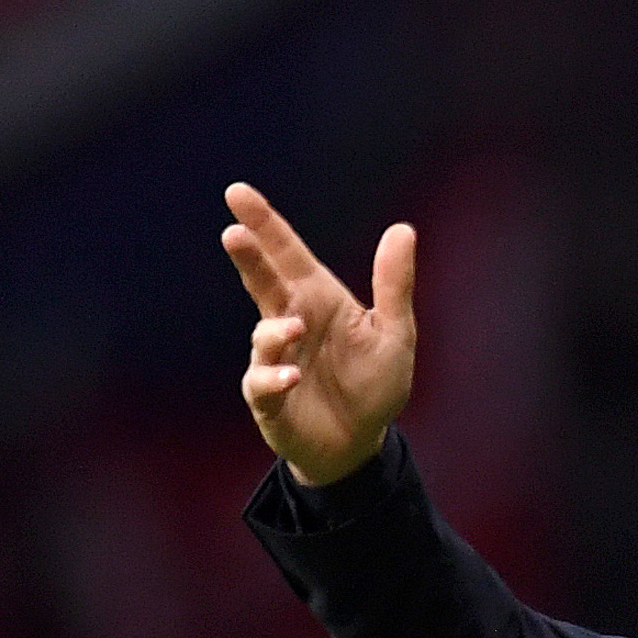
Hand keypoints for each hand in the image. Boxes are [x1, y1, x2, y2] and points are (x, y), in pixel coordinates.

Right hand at [219, 181, 416, 486]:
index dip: (264, 224)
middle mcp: (290, 322)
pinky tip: (291, 376)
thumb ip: (394, 284)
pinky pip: (263, 384)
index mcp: (317, 299)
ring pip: (264, 335)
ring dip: (275, 330)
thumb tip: (403, 229)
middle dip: (249, 258)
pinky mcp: (270, 399)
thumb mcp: (394, 333)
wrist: (361, 444)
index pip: (287, 254)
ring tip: (295, 327)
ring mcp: (276, 359)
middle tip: (234, 233)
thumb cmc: (374, 384)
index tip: (237, 193)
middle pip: (264, 282)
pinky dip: (274, 378)